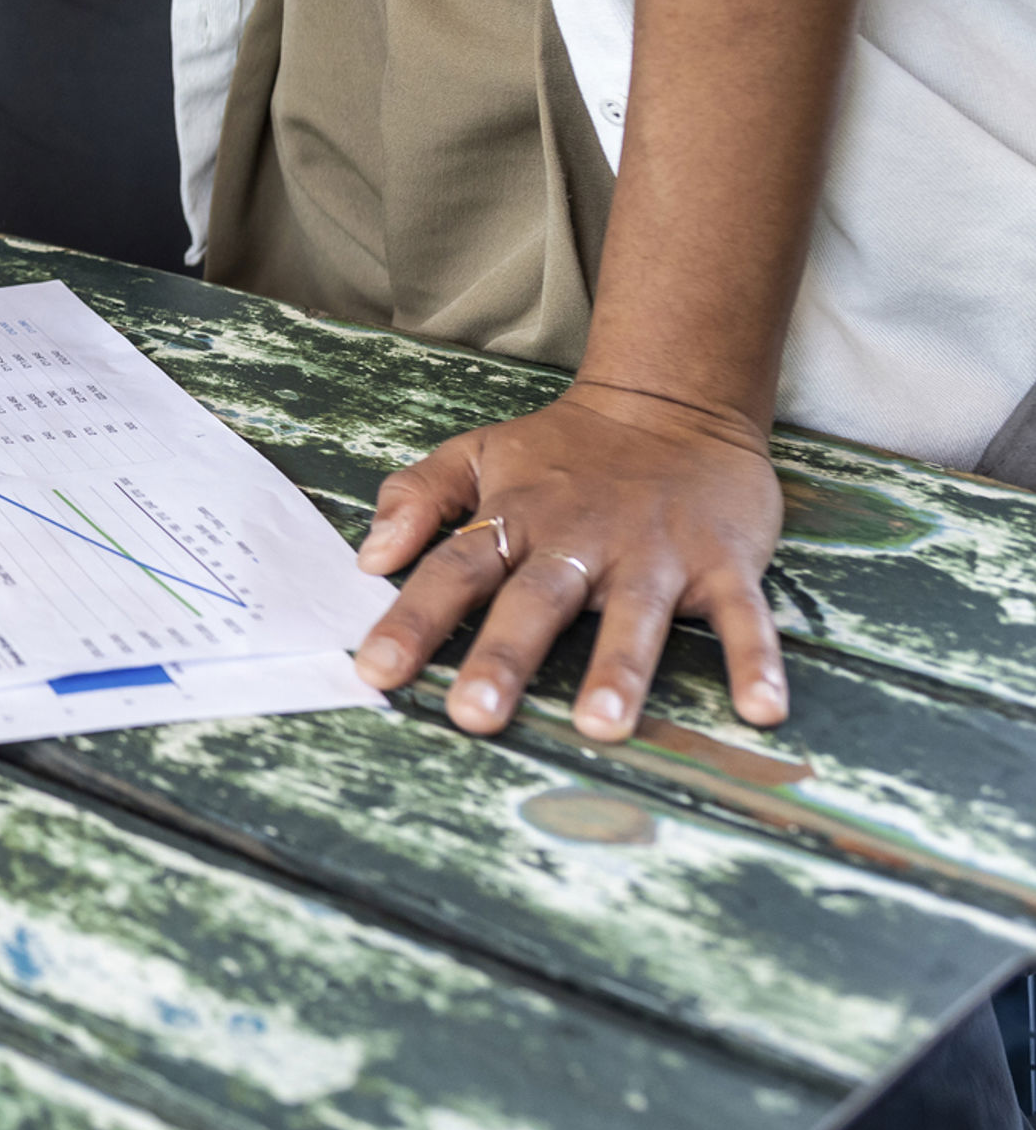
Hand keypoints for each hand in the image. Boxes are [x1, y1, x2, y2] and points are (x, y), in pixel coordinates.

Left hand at [350, 383, 787, 740]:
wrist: (674, 405)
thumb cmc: (564, 450)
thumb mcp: (477, 454)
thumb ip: (416, 497)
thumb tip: (368, 556)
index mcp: (516, 519)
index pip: (453, 570)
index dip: (414, 619)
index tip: (376, 671)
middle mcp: (580, 541)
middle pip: (534, 602)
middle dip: (504, 656)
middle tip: (474, 714)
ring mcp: (654, 554)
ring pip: (634, 616)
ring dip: (618, 669)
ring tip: (600, 725)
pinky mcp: (723, 563)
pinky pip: (743, 616)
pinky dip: (754, 659)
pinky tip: (761, 710)